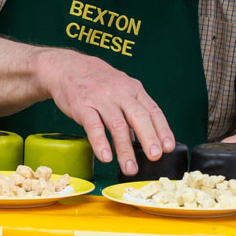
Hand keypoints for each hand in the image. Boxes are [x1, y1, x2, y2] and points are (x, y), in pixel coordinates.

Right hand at [37, 49, 175, 175]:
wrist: (67, 67)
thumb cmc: (98, 82)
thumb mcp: (121, 89)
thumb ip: (132, 113)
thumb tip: (142, 139)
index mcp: (133, 89)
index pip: (153, 111)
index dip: (162, 130)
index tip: (168, 147)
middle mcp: (120, 93)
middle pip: (139, 117)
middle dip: (149, 138)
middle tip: (155, 157)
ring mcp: (101, 99)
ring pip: (117, 125)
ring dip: (125, 149)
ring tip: (130, 168)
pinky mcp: (82, 106)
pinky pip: (93, 126)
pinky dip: (100, 143)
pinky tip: (106, 157)